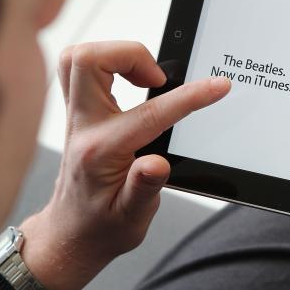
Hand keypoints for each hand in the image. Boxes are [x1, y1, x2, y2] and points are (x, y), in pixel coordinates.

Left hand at [19, 42, 230, 289]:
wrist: (72, 234)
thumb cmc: (102, 226)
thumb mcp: (132, 218)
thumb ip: (144, 188)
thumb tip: (157, 163)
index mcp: (102, 151)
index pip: (151, 113)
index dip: (191, 96)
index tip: (217, 87)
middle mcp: (84, 127)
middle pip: (90, 60)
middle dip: (131, 55)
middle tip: (158, 78)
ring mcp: (75, 117)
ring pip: (79, 58)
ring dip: (115, 55)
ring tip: (144, 76)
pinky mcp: (76, 113)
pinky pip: (79, 68)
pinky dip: (106, 63)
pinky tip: (129, 82)